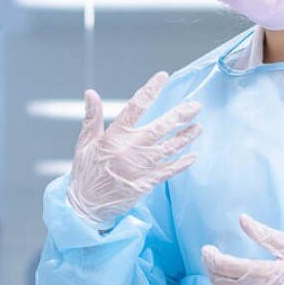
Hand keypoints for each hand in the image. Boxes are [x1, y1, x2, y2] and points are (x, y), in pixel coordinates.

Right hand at [65, 72, 201, 228]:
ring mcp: (140, 167)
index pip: (135, 107)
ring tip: (198, 127)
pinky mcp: (146, 183)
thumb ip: (92, 117)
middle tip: (195, 106)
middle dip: (180, 115)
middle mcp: (130, 150)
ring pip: (170, 148)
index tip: (163, 77)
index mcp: (114, 137)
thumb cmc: (85, 173)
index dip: (150, 90)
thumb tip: (91, 93)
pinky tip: (193, 155)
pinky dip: (182, 163)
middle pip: (161, 127)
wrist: (86, 207)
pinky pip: (169, 171)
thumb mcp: (84, 143)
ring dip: (186, 137)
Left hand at [201, 215, 283, 284]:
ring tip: (216, 272)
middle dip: (210, 268)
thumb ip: (264, 235)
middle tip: (209, 258)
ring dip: (216, 283)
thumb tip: (243, 220)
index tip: (207, 249)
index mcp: (262, 274)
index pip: (224, 266)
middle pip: (220, 282)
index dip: (211, 257)